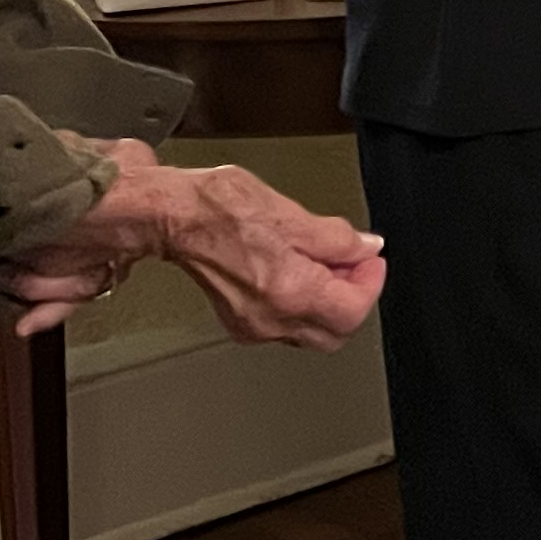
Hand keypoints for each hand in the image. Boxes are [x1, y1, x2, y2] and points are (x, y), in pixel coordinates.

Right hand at [0, 139, 385, 349]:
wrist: (169, 215)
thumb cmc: (217, 207)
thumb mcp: (290, 212)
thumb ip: (336, 237)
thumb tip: (366, 248)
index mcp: (289, 291)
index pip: (354, 310)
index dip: (371, 282)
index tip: (370, 259)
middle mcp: (271, 318)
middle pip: (336, 332)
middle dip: (352, 298)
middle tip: (354, 264)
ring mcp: (252, 324)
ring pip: (311, 331)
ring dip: (328, 302)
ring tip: (325, 264)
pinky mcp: (238, 320)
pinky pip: (285, 325)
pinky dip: (302, 304)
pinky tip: (298, 273)